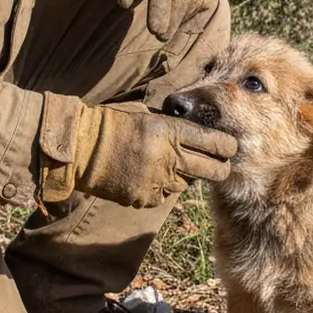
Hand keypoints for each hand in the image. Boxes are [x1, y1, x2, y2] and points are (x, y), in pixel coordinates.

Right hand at [71, 103, 236, 207]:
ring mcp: (159, 181)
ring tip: (171, 165)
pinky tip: (150, 175)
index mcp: (171, 132)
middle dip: (220, 168)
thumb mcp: (147, 113)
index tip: (230, 146)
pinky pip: (165, 194)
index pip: (216, 143)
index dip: (228, 146)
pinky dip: (163, 187)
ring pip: (189, 183)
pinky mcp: (146, 198)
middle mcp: (170, 158)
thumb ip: (173, 123)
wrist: (81, 148)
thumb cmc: (112, 123)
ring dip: (186, 176)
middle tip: (220, 165)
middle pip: (213, 170)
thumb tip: (196, 126)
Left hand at [117, 0, 218, 40]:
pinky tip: (179, 23)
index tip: (155, 30)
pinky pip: (207, 2)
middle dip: (171, 19)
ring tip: (165, 32)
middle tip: (159, 36)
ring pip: (196, 1)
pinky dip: (194, 16)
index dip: (160, 6)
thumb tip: (123, 4)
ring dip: (181, 19)